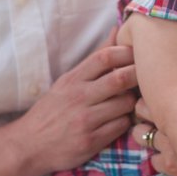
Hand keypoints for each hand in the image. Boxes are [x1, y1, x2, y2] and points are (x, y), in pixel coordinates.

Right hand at [16, 43, 137, 173]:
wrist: (29, 145)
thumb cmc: (52, 110)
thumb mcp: (68, 82)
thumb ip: (95, 59)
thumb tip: (117, 30)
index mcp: (72, 79)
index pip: (105, 56)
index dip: (126, 52)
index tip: (137, 55)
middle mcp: (78, 97)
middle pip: (119, 79)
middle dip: (138, 75)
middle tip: (147, 77)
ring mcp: (85, 120)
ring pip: (124, 104)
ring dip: (133, 101)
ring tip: (131, 101)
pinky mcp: (90, 141)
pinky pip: (120, 126)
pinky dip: (126, 121)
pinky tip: (121, 119)